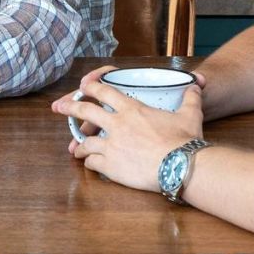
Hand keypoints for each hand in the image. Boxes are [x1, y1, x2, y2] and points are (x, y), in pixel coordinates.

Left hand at [51, 66, 205, 192]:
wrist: (181, 165)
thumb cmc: (185, 140)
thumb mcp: (190, 114)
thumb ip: (190, 99)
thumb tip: (196, 87)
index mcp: (132, 109)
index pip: (104, 92)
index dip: (90, 86)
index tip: (81, 86)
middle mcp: (117, 125)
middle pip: (85, 111)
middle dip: (68, 107)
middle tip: (56, 107)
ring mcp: (112, 146)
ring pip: (85, 142)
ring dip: (78, 144)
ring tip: (74, 149)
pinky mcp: (111, 166)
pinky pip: (92, 163)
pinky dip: (89, 162)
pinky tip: (89, 164)